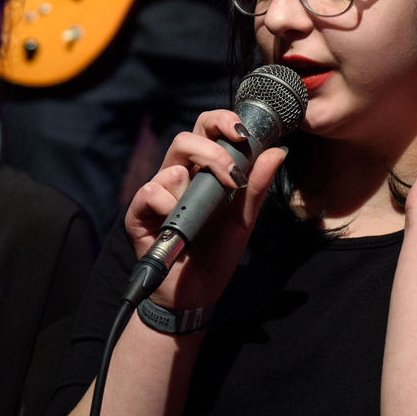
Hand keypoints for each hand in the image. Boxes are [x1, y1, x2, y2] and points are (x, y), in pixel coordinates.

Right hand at [123, 110, 285, 309]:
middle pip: (186, 137)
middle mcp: (180, 176)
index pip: (208, 131)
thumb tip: (277, 151)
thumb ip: (257, 186)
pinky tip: (178, 227)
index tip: (244, 134)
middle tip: (230, 171)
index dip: (223, 122)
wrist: (197, 293)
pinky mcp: (139, 212)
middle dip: (210, 148)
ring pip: (172, 165)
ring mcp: (158, 193)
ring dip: (193, 191)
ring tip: (201, 219)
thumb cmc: (218, 254)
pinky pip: (152, 191)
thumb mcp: (244, 221)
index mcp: (204, 172)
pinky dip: (169, 206)